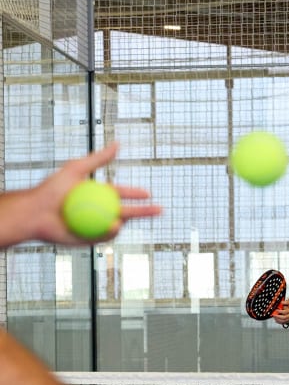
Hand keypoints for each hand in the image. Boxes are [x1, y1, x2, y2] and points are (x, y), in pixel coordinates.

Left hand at [23, 142, 160, 245]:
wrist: (35, 212)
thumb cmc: (52, 189)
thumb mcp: (77, 168)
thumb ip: (99, 159)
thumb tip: (118, 145)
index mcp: (98, 195)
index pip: (122, 194)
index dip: (135, 194)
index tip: (147, 193)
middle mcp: (98, 211)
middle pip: (126, 211)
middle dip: (144, 211)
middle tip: (158, 210)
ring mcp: (94, 226)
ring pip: (117, 226)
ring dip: (124, 222)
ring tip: (121, 218)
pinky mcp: (88, 240)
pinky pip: (104, 237)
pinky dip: (111, 233)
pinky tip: (115, 226)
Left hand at [272, 300, 288, 325]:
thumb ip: (286, 302)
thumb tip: (281, 302)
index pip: (285, 312)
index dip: (280, 311)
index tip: (276, 310)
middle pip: (284, 318)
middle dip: (278, 316)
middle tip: (274, 314)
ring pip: (283, 321)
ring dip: (278, 320)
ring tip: (274, 317)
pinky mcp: (288, 321)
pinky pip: (283, 323)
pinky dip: (279, 322)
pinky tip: (276, 320)